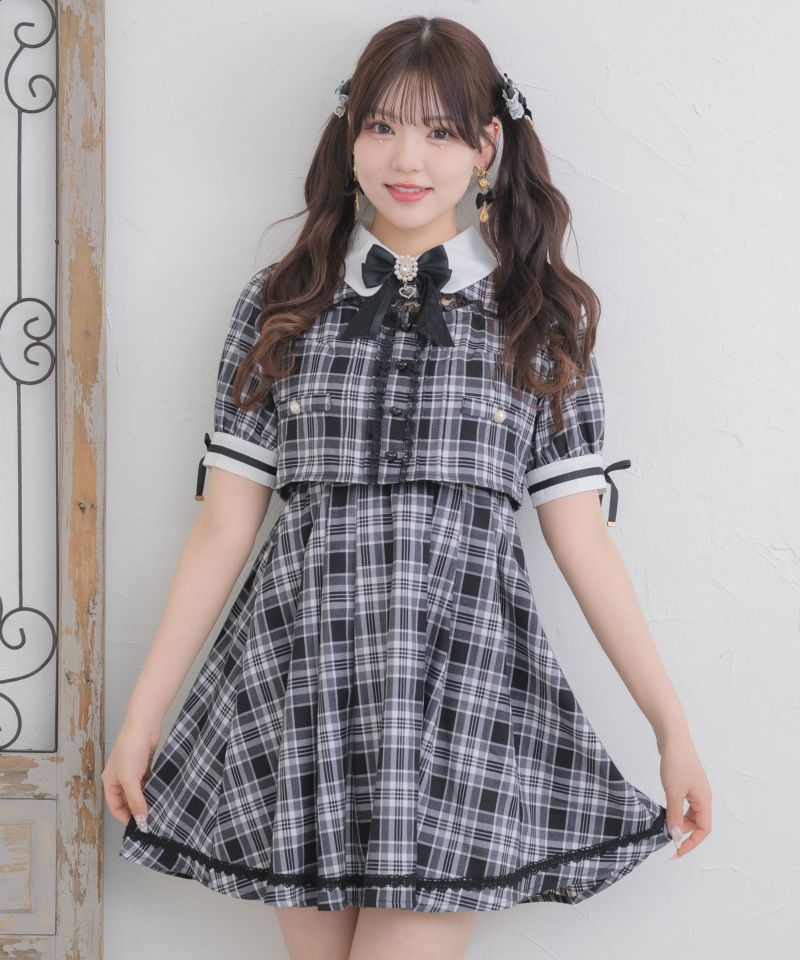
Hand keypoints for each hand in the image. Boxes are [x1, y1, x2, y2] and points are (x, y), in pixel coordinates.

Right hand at [101, 718, 161, 829]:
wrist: (144, 725)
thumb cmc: (131, 750)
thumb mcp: (131, 779)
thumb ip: (135, 801)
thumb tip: (140, 822)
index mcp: (110, 782)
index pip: (115, 806)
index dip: (126, 817)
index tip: (140, 826)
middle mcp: (120, 778)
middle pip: (127, 800)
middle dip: (137, 809)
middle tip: (151, 820)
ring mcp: (133, 771)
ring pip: (139, 791)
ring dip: (147, 799)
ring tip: (158, 810)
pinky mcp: (145, 765)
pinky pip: (148, 782)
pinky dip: (153, 789)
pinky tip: (161, 795)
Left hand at [658, 731, 711, 858]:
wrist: (673, 738)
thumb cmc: (676, 763)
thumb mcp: (674, 792)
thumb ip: (675, 815)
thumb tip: (676, 835)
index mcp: (704, 800)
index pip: (704, 829)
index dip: (692, 843)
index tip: (678, 851)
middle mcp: (703, 796)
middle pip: (697, 822)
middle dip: (684, 832)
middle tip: (667, 836)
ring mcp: (695, 788)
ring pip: (690, 812)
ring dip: (680, 820)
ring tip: (666, 824)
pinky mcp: (686, 781)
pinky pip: (685, 802)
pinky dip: (677, 809)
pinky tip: (667, 808)